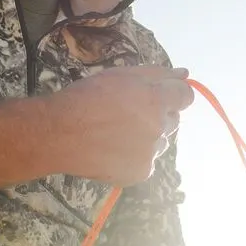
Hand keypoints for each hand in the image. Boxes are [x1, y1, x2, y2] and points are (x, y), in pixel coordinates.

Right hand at [53, 66, 194, 185]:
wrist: (59, 134)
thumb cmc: (86, 98)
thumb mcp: (120, 75)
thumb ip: (156, 74)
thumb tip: (185, 73)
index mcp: (156, 100)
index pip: (186, 96)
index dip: (174, 95)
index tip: (159, 97)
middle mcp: (159, 128)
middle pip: (173, 121)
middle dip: (158, 117)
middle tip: (128, 116)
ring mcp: (151, 153)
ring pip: (160, 143)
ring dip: (147, 138)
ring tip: (117, 135)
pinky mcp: (141, 172)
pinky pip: (147, 162)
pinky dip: (135, 158)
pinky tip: (113, 151)